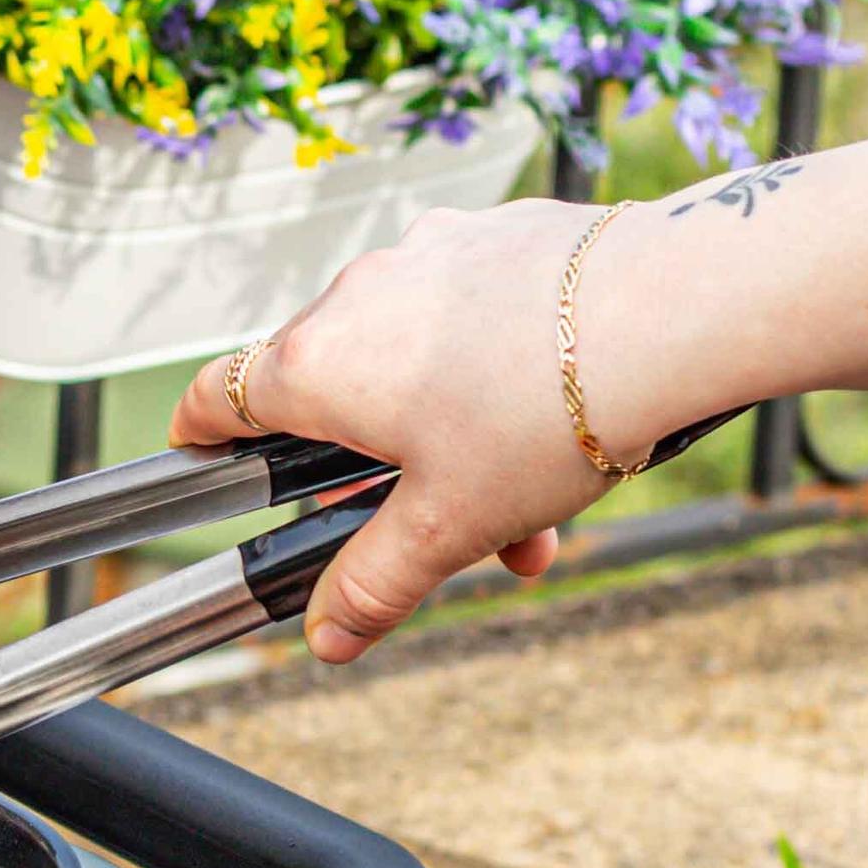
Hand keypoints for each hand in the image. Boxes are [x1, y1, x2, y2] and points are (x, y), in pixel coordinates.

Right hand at [169, 198, 642, 661]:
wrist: (667, 312)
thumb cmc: (544, 414)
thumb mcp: (450, 524)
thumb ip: (376, 580)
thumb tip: (329, 634)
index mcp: (319, 365)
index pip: (219, 395)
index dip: (202, 432)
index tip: (199, 451)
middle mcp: (358, 294)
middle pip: (333, 388)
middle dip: (375, 467)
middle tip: (434, 526)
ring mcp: (429, 254)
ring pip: (412, 353)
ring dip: (448, 427)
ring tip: (532, 501)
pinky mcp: (497, 233)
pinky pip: (471, 309)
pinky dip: (493, 363)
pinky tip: (555, 406)